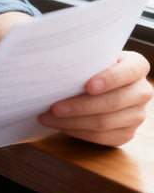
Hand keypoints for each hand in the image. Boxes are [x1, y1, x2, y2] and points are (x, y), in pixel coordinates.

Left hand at [38, 50, 152, 145]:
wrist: (100, 80)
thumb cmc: (91, 64)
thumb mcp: (93, 55)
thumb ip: (85, 58)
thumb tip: (56, 66)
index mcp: (137, 66)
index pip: (128, 72)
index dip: (109, 79)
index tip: (88, 86)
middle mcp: (142, 91)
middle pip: (112, 102)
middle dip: (79, 106)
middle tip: (54, 107)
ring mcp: (137, 115)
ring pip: (104, 123)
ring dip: (72, 122)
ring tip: (48, 117)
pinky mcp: (128, 133)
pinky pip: (102, 137)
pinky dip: (77, 132)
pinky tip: (60, 125)